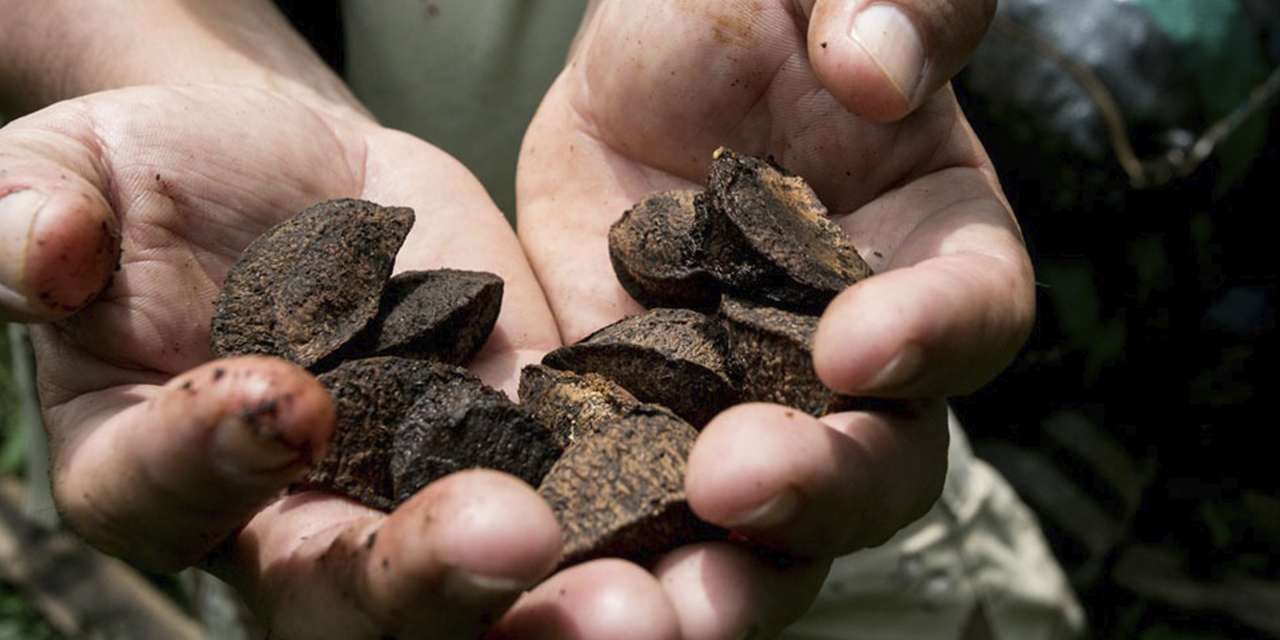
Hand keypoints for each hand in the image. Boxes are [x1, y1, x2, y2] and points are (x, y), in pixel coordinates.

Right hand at [0, 84, 646, 639]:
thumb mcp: (75, 172)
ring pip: (482, 593)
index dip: (213, 460)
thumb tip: (35, 257)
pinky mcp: (528, 450)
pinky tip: (715, 518)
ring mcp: (419, 498)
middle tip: (513, 551)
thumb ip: (30, 213)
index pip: (167, 497)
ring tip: (646, 603)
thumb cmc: (161, 177)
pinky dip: (645, 529)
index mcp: (156, 472)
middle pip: (348, 596)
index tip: (282, 397)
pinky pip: (585, 508)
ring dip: (559, 609)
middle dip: (429, 583)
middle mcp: (292, 523)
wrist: (294, 175)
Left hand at [517, 0, 1029, 635]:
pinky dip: (602, 543)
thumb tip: (881, 68)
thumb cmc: (755, 12)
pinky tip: (546, 560)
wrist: (645, 72)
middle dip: (816, 489)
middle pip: (877, 464)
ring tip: (648, 609)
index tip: (857, 343)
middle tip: (735, 484)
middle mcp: (858, 360)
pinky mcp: (644, 421)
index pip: (970, 314)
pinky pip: (633, 498)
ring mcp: (748, 405)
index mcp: (936, 253)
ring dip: (716, 574)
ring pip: (759, 525)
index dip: (930, 338)